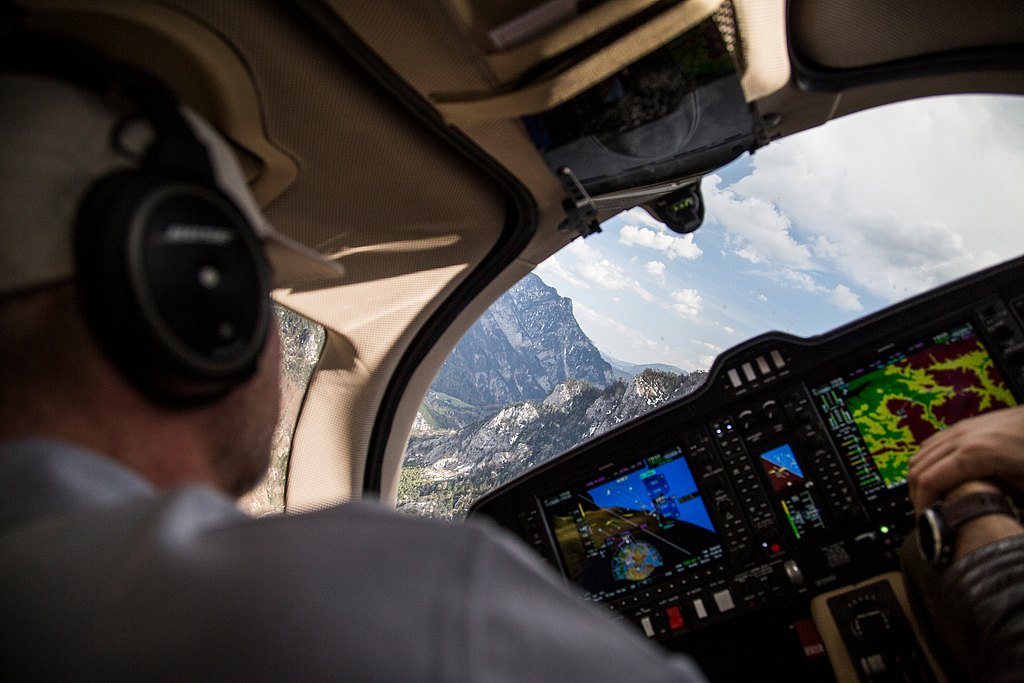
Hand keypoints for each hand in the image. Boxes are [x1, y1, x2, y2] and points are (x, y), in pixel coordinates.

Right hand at [907, 405, 1023, 510]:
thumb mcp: (1023, 485)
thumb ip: (1002, 504)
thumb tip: (991, 528)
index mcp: (975, 454)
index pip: (929, 481)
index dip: (922, 504)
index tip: (925, 521)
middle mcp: (961, 438)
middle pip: (918, 468)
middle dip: (916, 494)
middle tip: (925, 514)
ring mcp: (959, 430)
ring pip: (919, 456)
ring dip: (919, 479)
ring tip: (930, 498)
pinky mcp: (961, 427)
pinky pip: (930, 446)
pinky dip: (926, 464)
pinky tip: (939, 477)